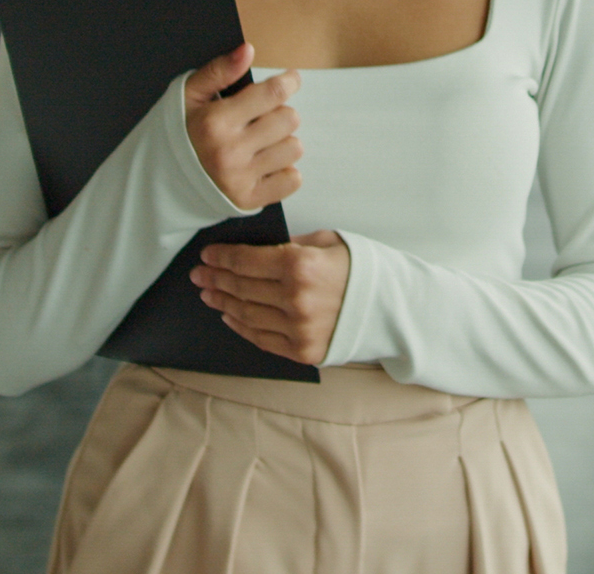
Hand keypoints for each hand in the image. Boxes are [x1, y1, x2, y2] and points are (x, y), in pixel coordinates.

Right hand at [182, 43, 302, 210]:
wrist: (160, 180)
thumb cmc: (180, 132)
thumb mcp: (189, 96)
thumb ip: (219, 71)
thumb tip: (247, 51)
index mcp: (215, 122)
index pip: (272, 93)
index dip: (289, 81)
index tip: (291, 80)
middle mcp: (229, 151)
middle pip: (288, 119)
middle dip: (279, 112)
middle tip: (262, 117)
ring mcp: (240, 179)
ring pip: (293, 149)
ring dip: (282, 141)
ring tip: (261, 142)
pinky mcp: (248, 200)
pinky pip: (292, 180)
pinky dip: (284, 170)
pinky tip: (265, 163)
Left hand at [192, 231, 350, 364]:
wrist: (393, 308)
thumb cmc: (362, 269)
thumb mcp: (327, 242)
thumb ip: (290, 246)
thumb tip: (258, 249)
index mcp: (301, 265)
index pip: (246, 261)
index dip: (222, 258)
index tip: (208, 255)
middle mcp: (296, 298)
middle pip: (241, 287)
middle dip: (216, 279)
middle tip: (200, 274)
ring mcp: (298, 328)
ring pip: (246, 314)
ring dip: (223, 302)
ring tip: (209, 294)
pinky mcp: (303, 350)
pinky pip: (261, 338)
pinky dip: (241, 326)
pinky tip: (229, 315)